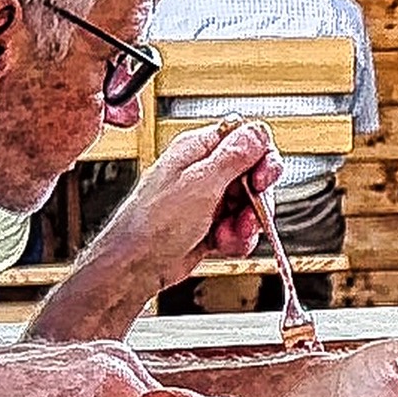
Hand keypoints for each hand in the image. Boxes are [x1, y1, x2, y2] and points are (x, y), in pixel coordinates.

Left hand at [24, 124, 283, 345]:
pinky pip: (239, 228)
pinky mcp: (209, 225)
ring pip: (250, 204)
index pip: (246, 138)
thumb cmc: (154, 223)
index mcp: (197, 150)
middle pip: (254, 174)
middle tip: (248, 212)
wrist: (136, 266)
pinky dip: (237, 239)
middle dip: (257, 198)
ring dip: (247, 224)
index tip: (262, 180)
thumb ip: (234, 155)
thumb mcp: (201, 183)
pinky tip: (223, 244)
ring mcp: (207, 199)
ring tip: (228, 233)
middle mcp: (203, 171)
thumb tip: (257, 130)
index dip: (261, 158)